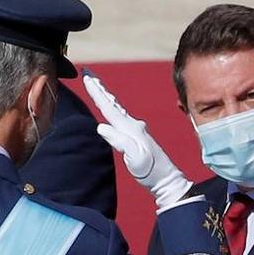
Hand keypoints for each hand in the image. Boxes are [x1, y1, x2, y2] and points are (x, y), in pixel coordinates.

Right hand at [81, 69, 194, 211]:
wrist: (166, 180)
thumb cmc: (151, 172)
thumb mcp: (135, 158)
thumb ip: (119, 141)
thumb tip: (101, 127)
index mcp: (130, 129)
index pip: (109, 107)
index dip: (96, 92)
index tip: (87, 77)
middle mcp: (133, 126)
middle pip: (112, 104)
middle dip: (99, 89)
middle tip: (88, 74)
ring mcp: (136, 131)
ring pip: (117, 109)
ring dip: (106, 97)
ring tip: (96, 87)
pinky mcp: (137, 138)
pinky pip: (120, 118)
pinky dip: (113, 109)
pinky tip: (112, 110)